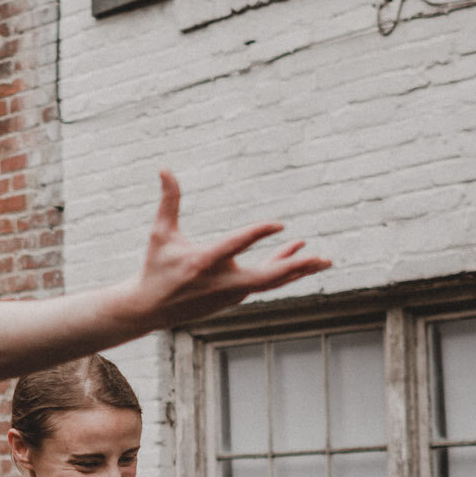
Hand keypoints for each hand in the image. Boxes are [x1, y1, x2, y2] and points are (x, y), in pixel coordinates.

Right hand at [127, 172, 329, 328]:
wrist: (151, 309)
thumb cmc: (156, 267)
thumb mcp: (160, 233)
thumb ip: (168, 201)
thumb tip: (164, 167)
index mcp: (203, 262)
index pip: (236, 245)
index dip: (258, 234)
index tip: (280, 224)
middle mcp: (222, 281)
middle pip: (266, 278)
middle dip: (294, 268)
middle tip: (320, 258)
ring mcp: (231, 293)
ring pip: (271, 281)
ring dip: (297, 269)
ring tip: (324, 259)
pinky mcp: (235, 298)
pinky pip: (265, 282)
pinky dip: (282, 269)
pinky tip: (296, 252)